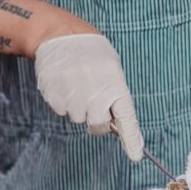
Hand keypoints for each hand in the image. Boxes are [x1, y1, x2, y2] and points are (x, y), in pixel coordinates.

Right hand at [34, 34, 143, 160]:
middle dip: (97, 120)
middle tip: (93, 102)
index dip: (132, 138)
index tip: (136, 156)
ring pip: (78, 118)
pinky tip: (64, 84)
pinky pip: (61, 111)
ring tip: (77, 85)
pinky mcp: (54, 92)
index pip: (126, 116)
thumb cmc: (91, 54)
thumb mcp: (110, 68)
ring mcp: (73, 90)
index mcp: (114, 80)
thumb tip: (116, 127)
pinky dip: (63, 102)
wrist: (60, 34)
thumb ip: (115, 95)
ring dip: (78, 107)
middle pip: (98, 124)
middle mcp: (95, 87)